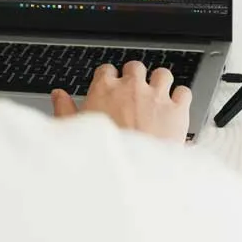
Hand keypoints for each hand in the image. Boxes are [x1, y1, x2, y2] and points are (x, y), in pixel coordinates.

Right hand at [51, 61, 191, 142]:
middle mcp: (132, 88)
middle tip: (134, 91)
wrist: (133, 174)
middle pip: (136, 67)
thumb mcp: (75, 129)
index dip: (110, 78)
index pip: (107, 70)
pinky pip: (184, 92)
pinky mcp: (177, 111)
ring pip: (162, 74)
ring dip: (160, 82)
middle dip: (135, 76)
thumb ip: (65, 108)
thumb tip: (58, 95)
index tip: (111, 87)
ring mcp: (156, 98)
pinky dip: (181, 97)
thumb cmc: (103, 154)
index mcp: (105, 90)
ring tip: (156, 95)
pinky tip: (175, 107)